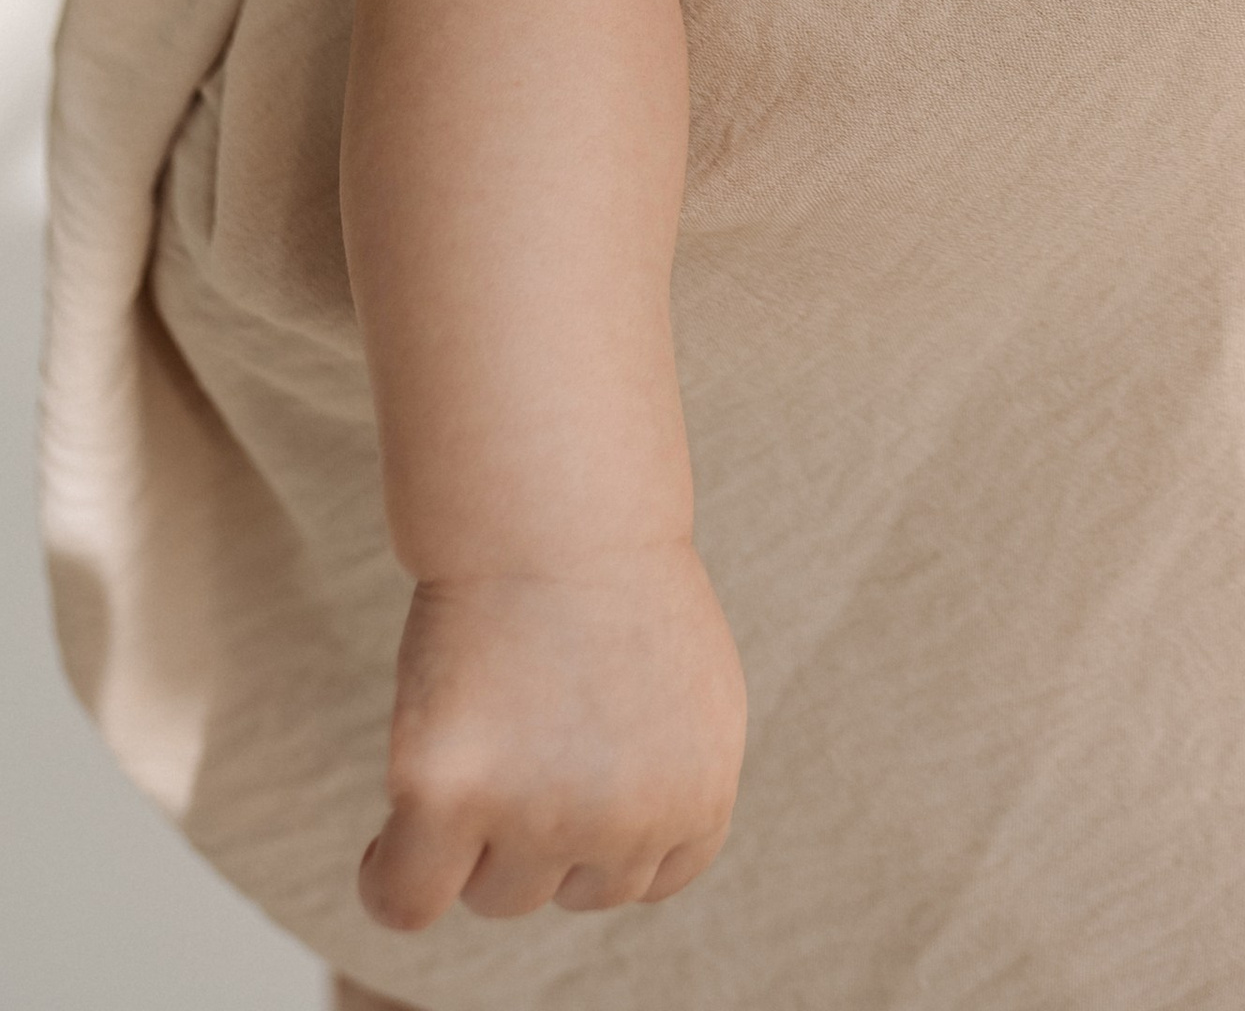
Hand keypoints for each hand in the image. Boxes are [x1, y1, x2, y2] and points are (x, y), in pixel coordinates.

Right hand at [357, 543, 746, 931]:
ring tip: (476, 732)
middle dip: (536, 827)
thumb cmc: (614, 582)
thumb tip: (620, 857)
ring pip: (491, 893)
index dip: (603, 833)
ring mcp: (539, 816)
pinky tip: (387, 836)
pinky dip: (386, 879)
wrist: (552, 505)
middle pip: (562, 889)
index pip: (649, 878)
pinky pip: (403, 898)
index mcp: (699, 795)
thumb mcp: (688, 690)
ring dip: (470, 839)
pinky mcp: (449, 797)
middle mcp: (628, 821)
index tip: (570, 773)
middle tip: (521, 726)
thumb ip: (669, 782)